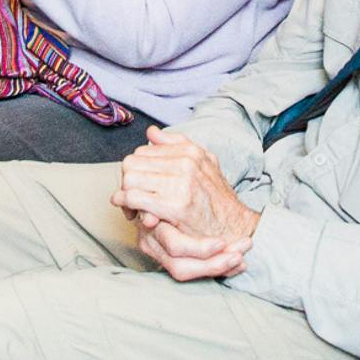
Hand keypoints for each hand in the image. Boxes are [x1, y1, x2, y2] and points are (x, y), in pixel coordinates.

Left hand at [114, 127, 261, 280]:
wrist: (235, 227)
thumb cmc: (217, 200)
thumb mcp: (205, 164)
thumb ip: (177, 146)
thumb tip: (152, 132)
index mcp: (190, 151)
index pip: (142, 151)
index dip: (136, 169)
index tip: (139, 185)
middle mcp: (185, 163)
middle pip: (132, 163)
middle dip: (127, 181)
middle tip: (131, 197)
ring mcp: (180, 183)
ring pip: (129, 179)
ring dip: (125, 195)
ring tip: (133, 207)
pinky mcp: (174, 205)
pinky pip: (134, 198)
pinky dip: (126, 205)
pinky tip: (132, 213)